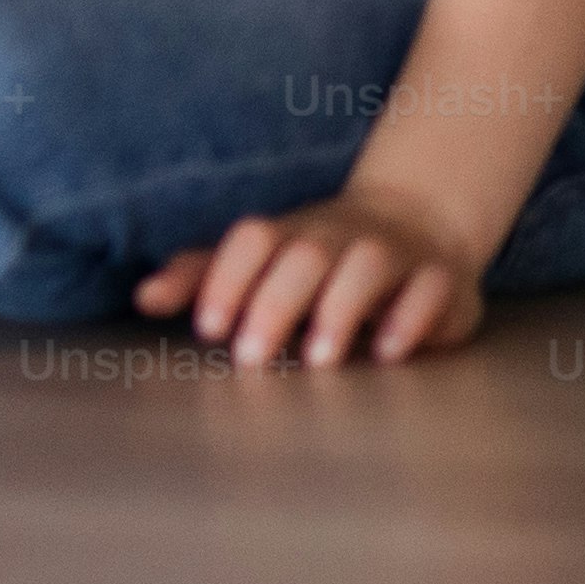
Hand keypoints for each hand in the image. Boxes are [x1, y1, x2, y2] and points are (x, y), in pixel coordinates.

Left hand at [134, 184, 494, 366]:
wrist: (418, 222)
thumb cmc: (317, 256)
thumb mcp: (260, 262)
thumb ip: (203, 278)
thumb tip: (143, 298)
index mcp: (289, 233)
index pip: (251, 240)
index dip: (225, 279)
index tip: (208, 330)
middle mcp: (338, 235)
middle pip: (303, 254)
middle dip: (273, 304)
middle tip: (249, 359)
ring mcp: (392, 251)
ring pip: (367, 265)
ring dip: (340, 309)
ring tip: (318, 361)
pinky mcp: (440, 277)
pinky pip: (430, 288)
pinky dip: (411, 319)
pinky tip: (387, 354)